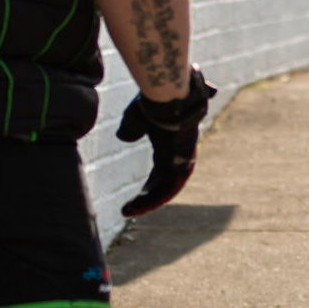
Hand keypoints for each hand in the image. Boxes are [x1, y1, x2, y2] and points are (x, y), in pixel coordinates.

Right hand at [117, 67, 216, 216]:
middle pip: (166, 183)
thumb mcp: (135, 118)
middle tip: (130, 208)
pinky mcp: (181, 164)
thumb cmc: (152, 103)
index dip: (151, 185)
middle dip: (149, 197)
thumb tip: (124, 137)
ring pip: (167, 190)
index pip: (163, 171)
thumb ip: (131, 129)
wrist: (168, 96)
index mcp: (171, 145)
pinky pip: (168, 190)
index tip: (136, 197)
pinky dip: (151, 200)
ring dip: (148, 202)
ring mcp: (184, 159)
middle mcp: (180, 154)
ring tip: (128, 211)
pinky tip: (133, 208)